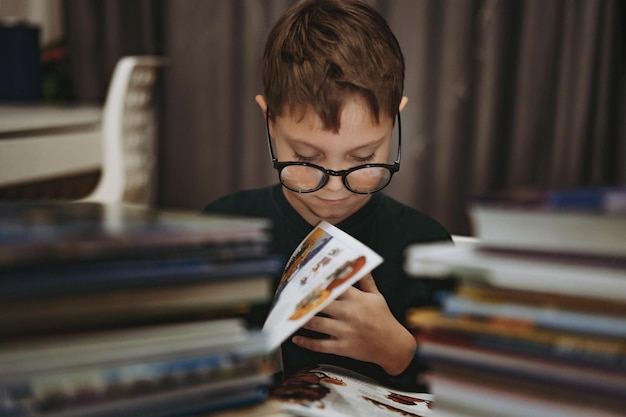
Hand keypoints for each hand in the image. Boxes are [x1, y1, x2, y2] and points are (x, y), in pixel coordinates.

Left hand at [292, 274, 416, 375]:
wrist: (393, 346)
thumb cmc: (383, 319)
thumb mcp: (377, 297)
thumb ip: (366, 280)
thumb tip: (362, 262)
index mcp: (356, 299)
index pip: (334, 286)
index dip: (319, 281)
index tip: (306, 277)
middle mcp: (348, 313)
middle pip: (320, 304)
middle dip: (305, 300)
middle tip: (290, 296)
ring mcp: (344, 331)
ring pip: (316, 324)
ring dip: (301, 320)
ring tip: (289, 316)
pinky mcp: (342, 347)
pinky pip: (320, 345)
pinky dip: (306, 342)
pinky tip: (296, 338)